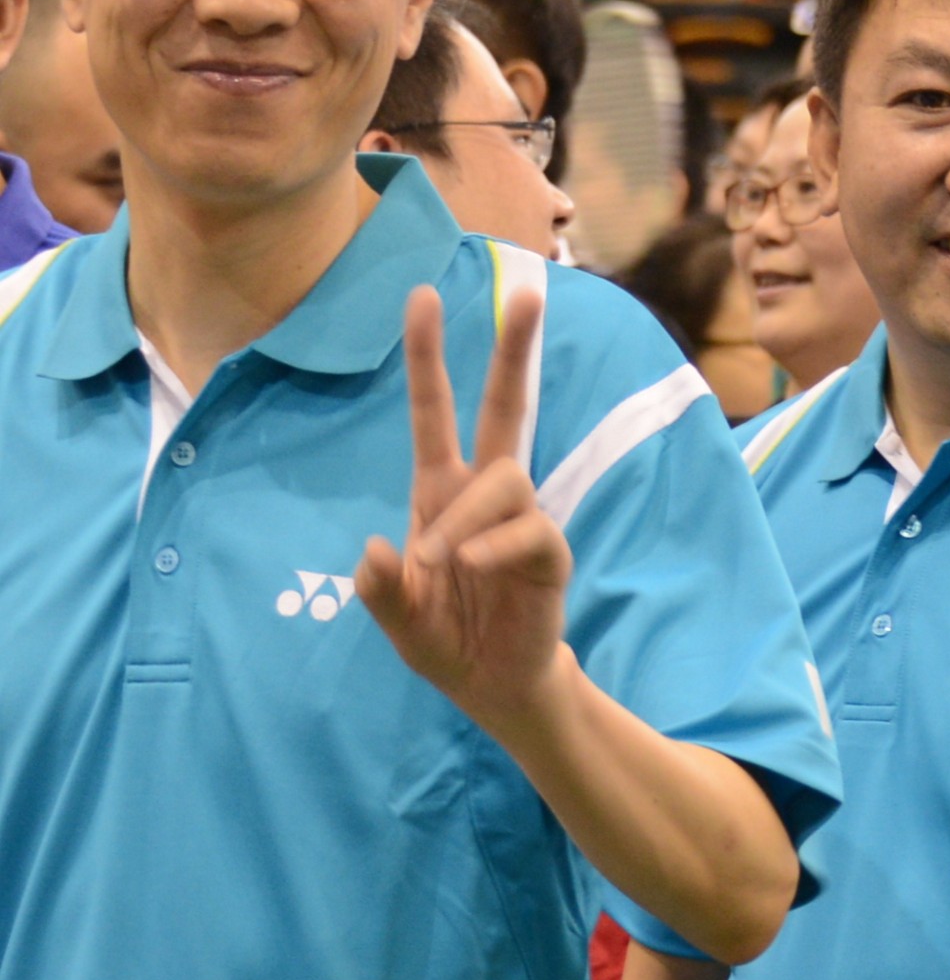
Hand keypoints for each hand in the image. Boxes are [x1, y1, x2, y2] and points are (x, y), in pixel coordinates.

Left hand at [354, 285, 573, 734]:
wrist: (494, 687)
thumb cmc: (446, 641)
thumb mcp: (396, 619)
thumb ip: (378, 589)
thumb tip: (372, 549)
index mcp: (439, 493)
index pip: (434, 412)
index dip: (427, 357)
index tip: (420, 296)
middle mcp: (482, 495)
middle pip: (504, 408)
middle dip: (514, 352)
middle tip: (528, 292)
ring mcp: (519, 521)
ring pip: (505, 479)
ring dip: (465, 518)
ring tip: (444, 563)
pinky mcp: (547, 554)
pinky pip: (527, 530)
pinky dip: (494, 546)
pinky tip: (474, 569)